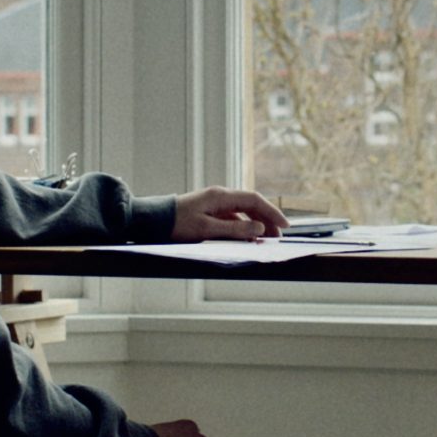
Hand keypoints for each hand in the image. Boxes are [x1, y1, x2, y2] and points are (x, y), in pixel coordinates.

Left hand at [171, 187, 288, 241]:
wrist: (152, 221)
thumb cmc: (177, 224)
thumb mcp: (207, 229)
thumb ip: (235, 228)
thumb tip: (259, 228)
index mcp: (221, 196)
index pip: (254, 200)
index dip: (271, 212)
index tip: (284, 225)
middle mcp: (220, 196)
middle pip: (251, 205)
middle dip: (267, 220)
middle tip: (277, 237)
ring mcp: (214, 204)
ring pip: (243, 212)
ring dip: (256, 224)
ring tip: (265, 239)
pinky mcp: (209, 212)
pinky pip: (232, 218)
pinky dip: (243, 227)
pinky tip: (248, 238)